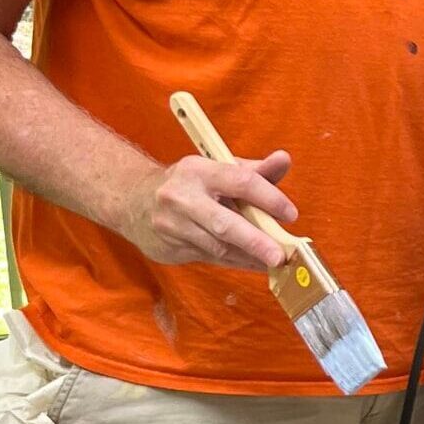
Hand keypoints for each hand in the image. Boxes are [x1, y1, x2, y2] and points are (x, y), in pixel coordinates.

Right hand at [119, 151, 297, 268]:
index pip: (241, 182)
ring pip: (217, 246)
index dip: (269, 198)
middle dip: (255, 241)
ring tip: (273, 262)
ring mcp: (172, 226)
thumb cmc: (190, 182)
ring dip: (249, 256)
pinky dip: (234, 261)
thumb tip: (284, 159)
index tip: (291, 214)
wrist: (133, 200)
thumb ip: (255, 169)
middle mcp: (182, 198)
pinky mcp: (168, 248)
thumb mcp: (218, 168)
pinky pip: (209, 257)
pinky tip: (253, 263)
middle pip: (225, 223)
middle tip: (280, 255)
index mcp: (200, 171)